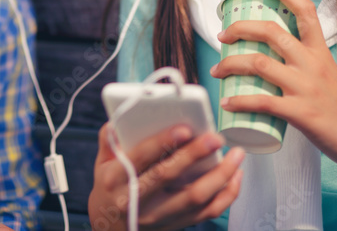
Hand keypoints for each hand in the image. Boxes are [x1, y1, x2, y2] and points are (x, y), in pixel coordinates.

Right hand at [88, 122, 243, 230]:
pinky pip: (206, 213)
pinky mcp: (175, 225)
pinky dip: (226, 195)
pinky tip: (235, 177)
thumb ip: (109, 140)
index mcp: (115, 179)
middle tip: (216, 138)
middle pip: (170, 176)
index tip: (184, 128)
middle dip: (196, 154)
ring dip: (220, 176)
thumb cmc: (109, 190)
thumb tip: (121, 117)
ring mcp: (157, 216)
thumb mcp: (101, 164)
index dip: (163, 142)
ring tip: (235, 155)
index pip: (141, 158)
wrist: (110, 230)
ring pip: (195, 198)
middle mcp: (136, 200)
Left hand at [211, 0, 336, 169]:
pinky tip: (226, 103)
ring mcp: (306, 87)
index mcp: (320, 52)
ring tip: (216, 71)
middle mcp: (312, 64)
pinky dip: (239, 101)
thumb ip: (305, 65)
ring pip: (259, 63)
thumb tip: (275, 61)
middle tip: (222, 35)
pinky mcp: (301, 113)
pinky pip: (262, 101)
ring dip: (230, 64)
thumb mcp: (329, 75)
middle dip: (240, 29)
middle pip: (271, 32)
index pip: (305, 12)